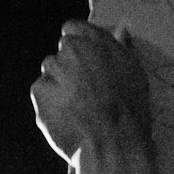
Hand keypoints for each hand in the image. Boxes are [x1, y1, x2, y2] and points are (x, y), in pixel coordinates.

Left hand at [31, 20, 151, 162]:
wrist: (113, 144)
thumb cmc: (129, 110)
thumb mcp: (134, 74)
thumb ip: (121, 48)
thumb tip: (120, 29)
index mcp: (95, 40)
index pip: (73, 29)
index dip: (78, 46)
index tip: (85, 62)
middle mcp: (72, 50)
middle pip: (61, 53)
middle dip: (68, 68)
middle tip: (85, 92)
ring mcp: (53, 70)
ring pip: (49, 72)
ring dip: (58, 85)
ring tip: (78, 109)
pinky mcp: (39, 91)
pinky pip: (41, 92)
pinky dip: (49, 103)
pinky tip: (67, 117)